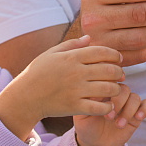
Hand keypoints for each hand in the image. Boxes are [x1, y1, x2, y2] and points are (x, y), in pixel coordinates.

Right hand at [0, 35, 125, 140]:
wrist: (25, 97)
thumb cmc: (38, 72)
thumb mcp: (51, 53)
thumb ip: (71, 44)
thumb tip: (89, 38)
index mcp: (71, 57)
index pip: (101, 52)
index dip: (114, 54)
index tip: (118, 59)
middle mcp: (76, 72)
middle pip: (108, 70)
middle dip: (118, 72)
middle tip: (120, 74)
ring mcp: (76, 90)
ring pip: (108, 88)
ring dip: (116, 88)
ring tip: (115, 88)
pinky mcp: (74, 107)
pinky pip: (99, 107)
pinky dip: (108, 106)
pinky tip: (108, 104)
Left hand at [74, 84, 145, 145]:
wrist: (95, 144)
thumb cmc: (86, 127)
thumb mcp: (82, 116)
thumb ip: (89, 104)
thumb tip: (98, 93)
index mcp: (103, 90)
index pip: (111, 80)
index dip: (110, 87)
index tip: (104, 101)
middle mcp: (116, 95)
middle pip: (124, 89)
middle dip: (118, 103)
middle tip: (109, 117)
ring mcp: (127, 104)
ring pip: (135, 97)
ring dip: (128, 111)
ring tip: (118, 125)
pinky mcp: (136, 114)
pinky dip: (145, 109)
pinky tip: (138, 117)